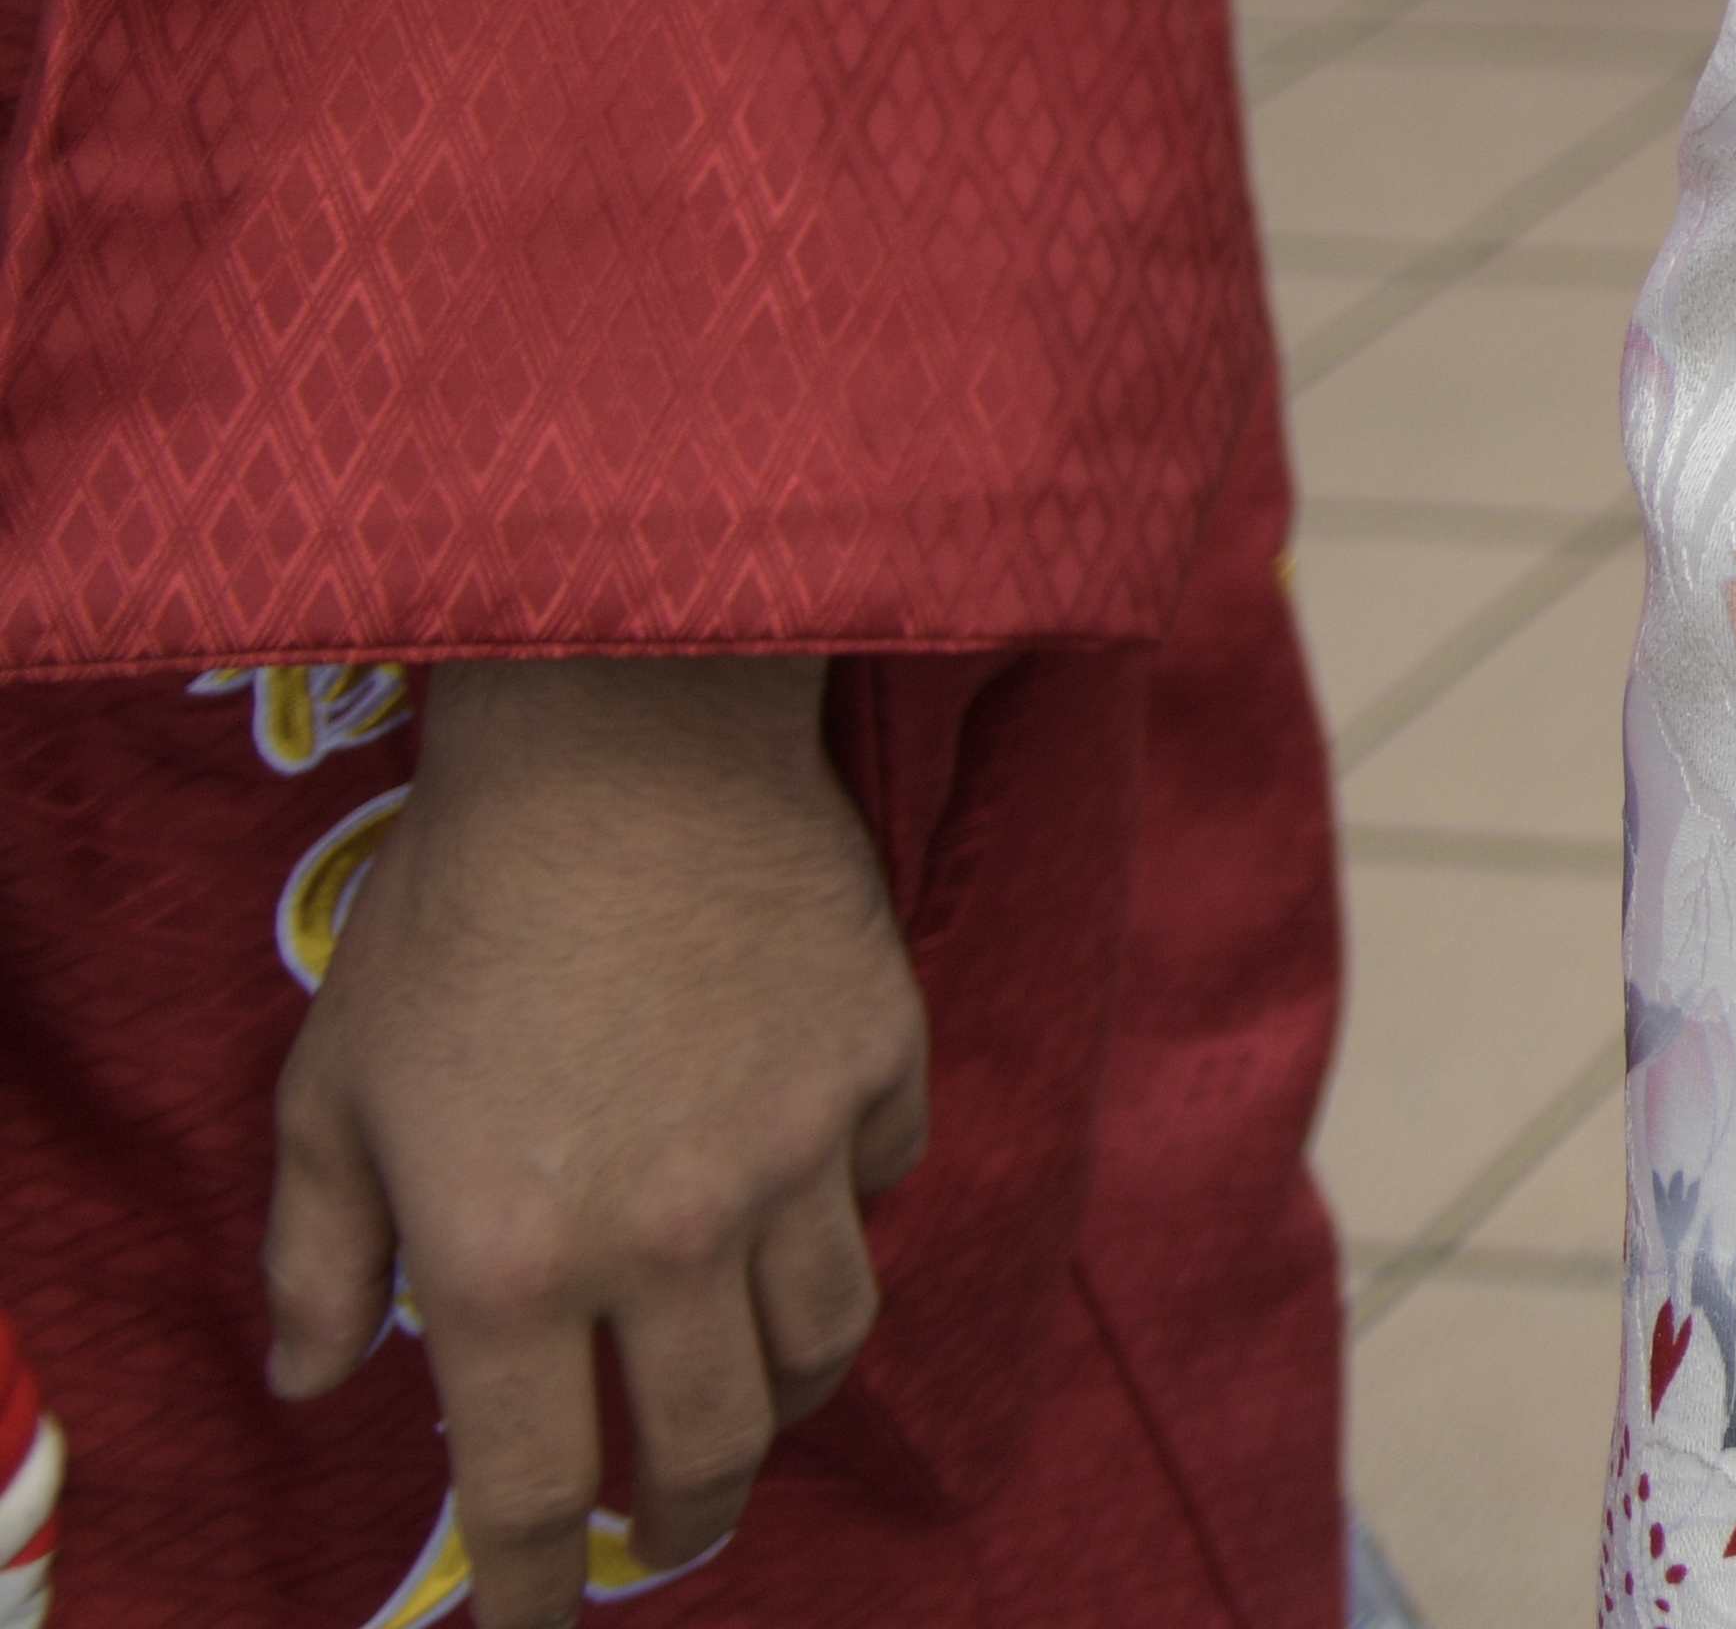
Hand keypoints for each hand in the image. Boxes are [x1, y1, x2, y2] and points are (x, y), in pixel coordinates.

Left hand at [267, 657, 929, 1625]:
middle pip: (714, 1446)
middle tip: (670, 1529)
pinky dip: (842, 1212)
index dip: (535, 1592)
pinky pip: (880, 1184)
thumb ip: (308, 1256)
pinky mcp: (880, 1065)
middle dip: (687, 1518)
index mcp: (510, 1265)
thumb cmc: (453, 916)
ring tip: (752, 1394)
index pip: (533, 1494)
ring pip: (825, 1343)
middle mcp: (666, 1238)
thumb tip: (304, 1380)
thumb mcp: (328, 1093)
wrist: (625, 743)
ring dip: (782, 1394)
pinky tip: (801, 1188)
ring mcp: (793, 1155)